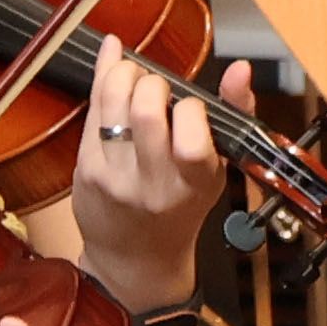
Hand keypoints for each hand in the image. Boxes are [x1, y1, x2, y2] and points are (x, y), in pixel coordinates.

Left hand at [63, 68, 222, 313]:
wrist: (136, 257)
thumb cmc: (181, 206)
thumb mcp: (217, 170)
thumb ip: (233, 115)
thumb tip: (241, 68)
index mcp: (194, 184)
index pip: (192, 140)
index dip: (191, 108)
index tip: (190, 107)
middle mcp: (154, 184)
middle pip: (145, 111)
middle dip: (152, 81)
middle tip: (156, 87)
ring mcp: (115, 177)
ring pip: (112, 101)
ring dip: (124, 74)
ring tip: (135, 80)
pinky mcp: (86, 168)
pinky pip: (91, 109)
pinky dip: (103, 80)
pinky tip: (113, 71)